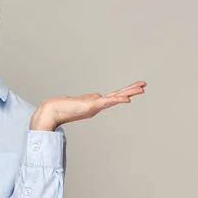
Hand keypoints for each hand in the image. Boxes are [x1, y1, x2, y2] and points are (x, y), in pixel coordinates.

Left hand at [30, 81, 146, 129]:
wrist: (52, 112)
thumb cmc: (63, 107)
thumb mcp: (81, 100)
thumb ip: (90, 98)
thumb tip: (98, 96)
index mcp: (96, 103)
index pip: (114, 96)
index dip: (125, 92)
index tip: (136, 88)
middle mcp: (98, 105)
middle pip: (118, 96)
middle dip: (131, 91)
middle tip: (144, 86)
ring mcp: (95, 106)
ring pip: (116, 98)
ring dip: (129, 93)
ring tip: (141, 89)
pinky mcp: (91, 106)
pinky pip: (107, 102)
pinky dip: (117, 100)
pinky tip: (126, 98)